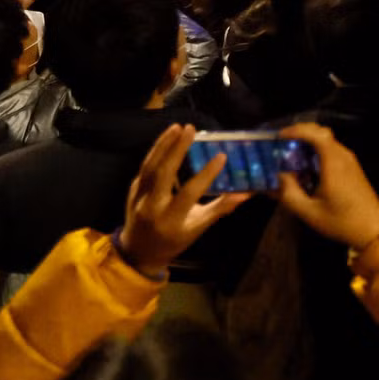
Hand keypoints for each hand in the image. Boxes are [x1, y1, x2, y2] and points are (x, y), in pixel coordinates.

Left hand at [115, 126, 249, 275]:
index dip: (206, 174)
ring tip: (178, 127)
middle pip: (163, 173)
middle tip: (191, 129)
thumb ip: (219, 209)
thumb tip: (245, 194)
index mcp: (171, 220)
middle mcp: (152, 207)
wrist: (137, 253)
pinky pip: (145, 167)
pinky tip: (167, 138)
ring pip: (150, 166)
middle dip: (177, 149)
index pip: (189, 193)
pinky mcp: (133, 189)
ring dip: (163, 144)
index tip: (222, 156)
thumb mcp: (197, 229)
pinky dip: (155, 150)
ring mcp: (138, 197)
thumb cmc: (173, 242)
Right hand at [273, 122, 378, 251]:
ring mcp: (349, 160)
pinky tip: (304, 165)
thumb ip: (289, 194)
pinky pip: (332, 151)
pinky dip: (316, 151)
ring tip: (288, 154)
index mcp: (334, 163)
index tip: (279, 136)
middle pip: (322, 133)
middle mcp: (343, 156)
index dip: (298, 130)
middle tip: (280, 144)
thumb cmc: (342, 221)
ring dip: (308, 143)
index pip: (317, 134)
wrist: (373, 228)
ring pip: (327, 141)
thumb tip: (278, 177)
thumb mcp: (309, 212)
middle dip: (300, 134)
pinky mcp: (351, 167)